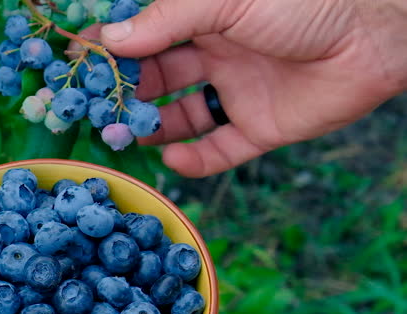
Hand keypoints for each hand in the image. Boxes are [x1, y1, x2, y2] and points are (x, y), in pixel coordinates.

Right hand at [99, 0, 406, 176]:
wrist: (375, 36)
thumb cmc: (302, 1)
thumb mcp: (225, 0)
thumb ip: (166, 21)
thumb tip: (110, 39)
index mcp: (204, 17)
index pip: (144, 34)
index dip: (110, 47)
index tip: (75, 61)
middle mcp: (215, 53)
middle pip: (156, 78)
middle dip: (124, 92)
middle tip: (94, 109)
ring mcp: (235, 92)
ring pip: (180, 117)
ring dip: (151, 128)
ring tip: (125, 137)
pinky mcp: (259, 127)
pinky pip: (219, 150)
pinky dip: (194, 161)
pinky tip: (173, 160)